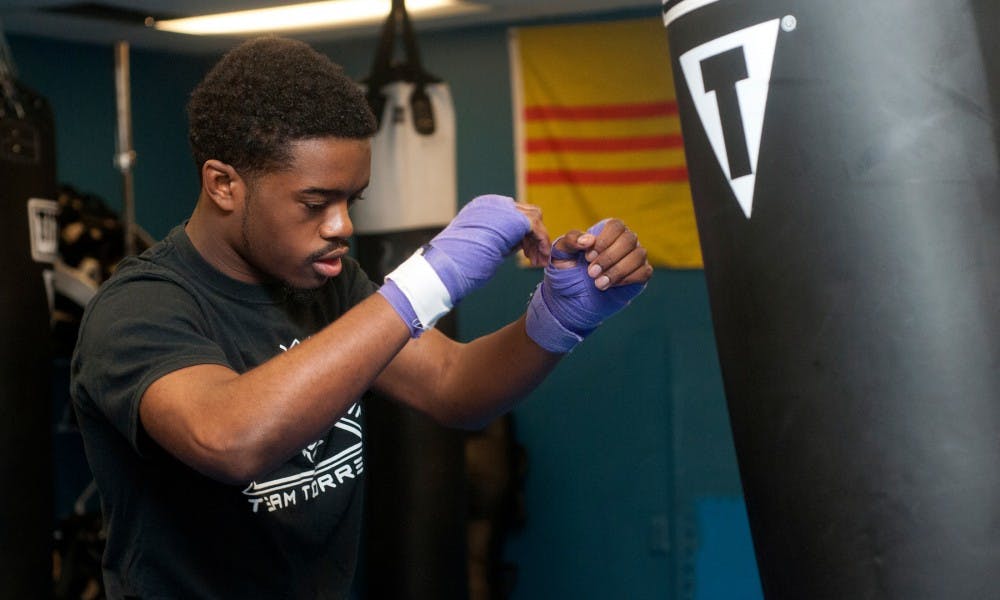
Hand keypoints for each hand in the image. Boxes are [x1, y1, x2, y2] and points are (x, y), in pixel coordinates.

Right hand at [424, 194, 547, 302]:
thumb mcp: (484, 245)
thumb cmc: (462, 260)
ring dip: (538, 240)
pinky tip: (539, 259)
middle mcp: (496, 204)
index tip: (526, 255)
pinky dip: (540, 242)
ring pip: (534, 218)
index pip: (514, 216)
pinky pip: (535, 227)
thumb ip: (501, 238)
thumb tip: (519, 241)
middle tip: (534, 259)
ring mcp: (504, 208)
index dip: (523, 236)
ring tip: (538, 262)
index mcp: (486, 208)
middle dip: (533, 237)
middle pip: (526, 214)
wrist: (451, 263)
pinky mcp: (514, 218)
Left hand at [552, 219, 650, 289]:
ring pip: (639, 255)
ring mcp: (635, 257)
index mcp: (608, 231)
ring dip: (618, 270)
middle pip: (629, 239)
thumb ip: (571, 240)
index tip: (587, 257)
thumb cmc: (568, 268)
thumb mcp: (562, 252)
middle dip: (609, 258)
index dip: (604, 241)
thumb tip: (589, 239)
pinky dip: (628, 279)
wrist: (572, 294)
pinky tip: (611, 285)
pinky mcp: (640, 274)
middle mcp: (625, 240)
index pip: (616, 226)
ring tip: (598, 284)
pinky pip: (644, 272)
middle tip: (591, 273)